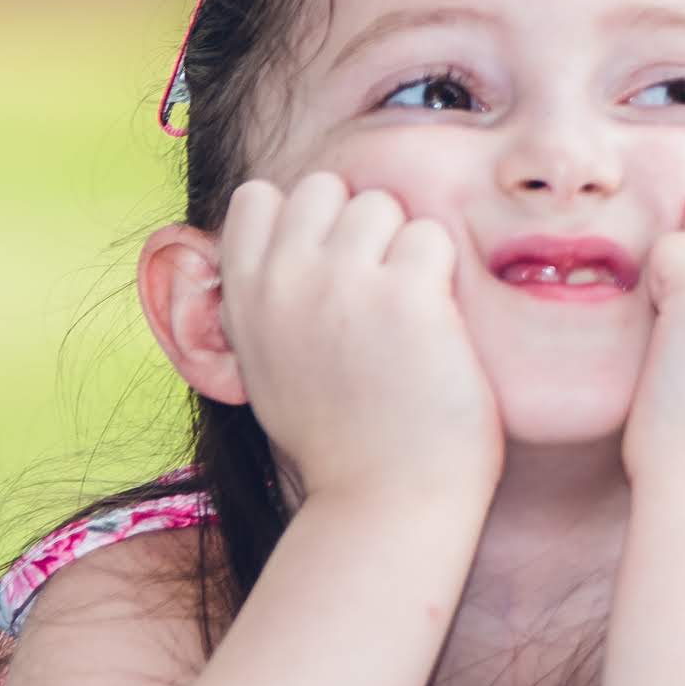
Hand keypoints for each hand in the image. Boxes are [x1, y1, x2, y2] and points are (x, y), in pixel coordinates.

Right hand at [207, 174, 500, 514]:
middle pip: (327, 187)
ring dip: (404, 247)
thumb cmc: (335, 440)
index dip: (303, 220)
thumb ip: (260, 302)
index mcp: (241, 295)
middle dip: (358, 225)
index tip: (327, 268)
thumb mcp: (262, 367)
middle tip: (376, 292)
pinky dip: (443, 273)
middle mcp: (284, 279)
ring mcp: (343, 281)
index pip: (259, 197)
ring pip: (383, 203)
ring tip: (406, 315)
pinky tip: (435, 327)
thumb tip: (266, 248)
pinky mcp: (406, 294)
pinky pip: (432, 237)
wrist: (383, 498)